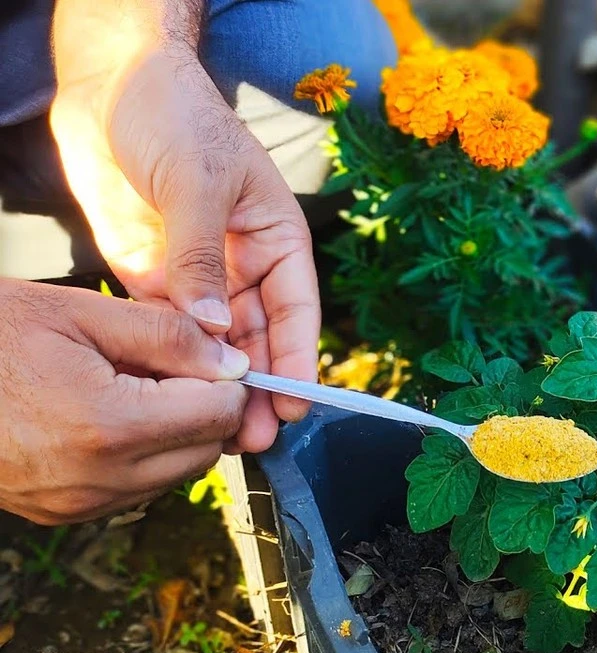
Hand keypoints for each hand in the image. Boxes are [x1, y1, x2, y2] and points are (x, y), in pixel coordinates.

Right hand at [0, 279, 249, 524]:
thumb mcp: (83, 314)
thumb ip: (170, 338)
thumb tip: (235, 364)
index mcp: (109, 426)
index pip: (219, 414)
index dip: (225, 378)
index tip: (207, 352)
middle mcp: (98, 479)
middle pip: (205, 451)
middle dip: (205, 407)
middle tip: (169, 364)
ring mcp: (77, 504)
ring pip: (175, 474)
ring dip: (175, 432)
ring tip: (132, 384)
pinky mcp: (61, 513)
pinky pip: (135, 489)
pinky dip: (141, 455)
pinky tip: (108, 412)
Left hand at [50, 45, 319, 451]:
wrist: (115, 88)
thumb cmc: (178, 118)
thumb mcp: (199, 182)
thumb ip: (201, 255)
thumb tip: (210, 328)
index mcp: (277, 240)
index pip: (297, 311)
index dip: (299, 359)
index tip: (295, 403)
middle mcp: (244, 265)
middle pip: (260, 338)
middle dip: (260, 388)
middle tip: (256, 439)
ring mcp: (199, 276)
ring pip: (217, 345)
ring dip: (219, 387)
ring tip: (219, 435)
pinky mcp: (155, 279)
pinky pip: (169, 332)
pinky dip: (176, 366)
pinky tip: (177, 399)